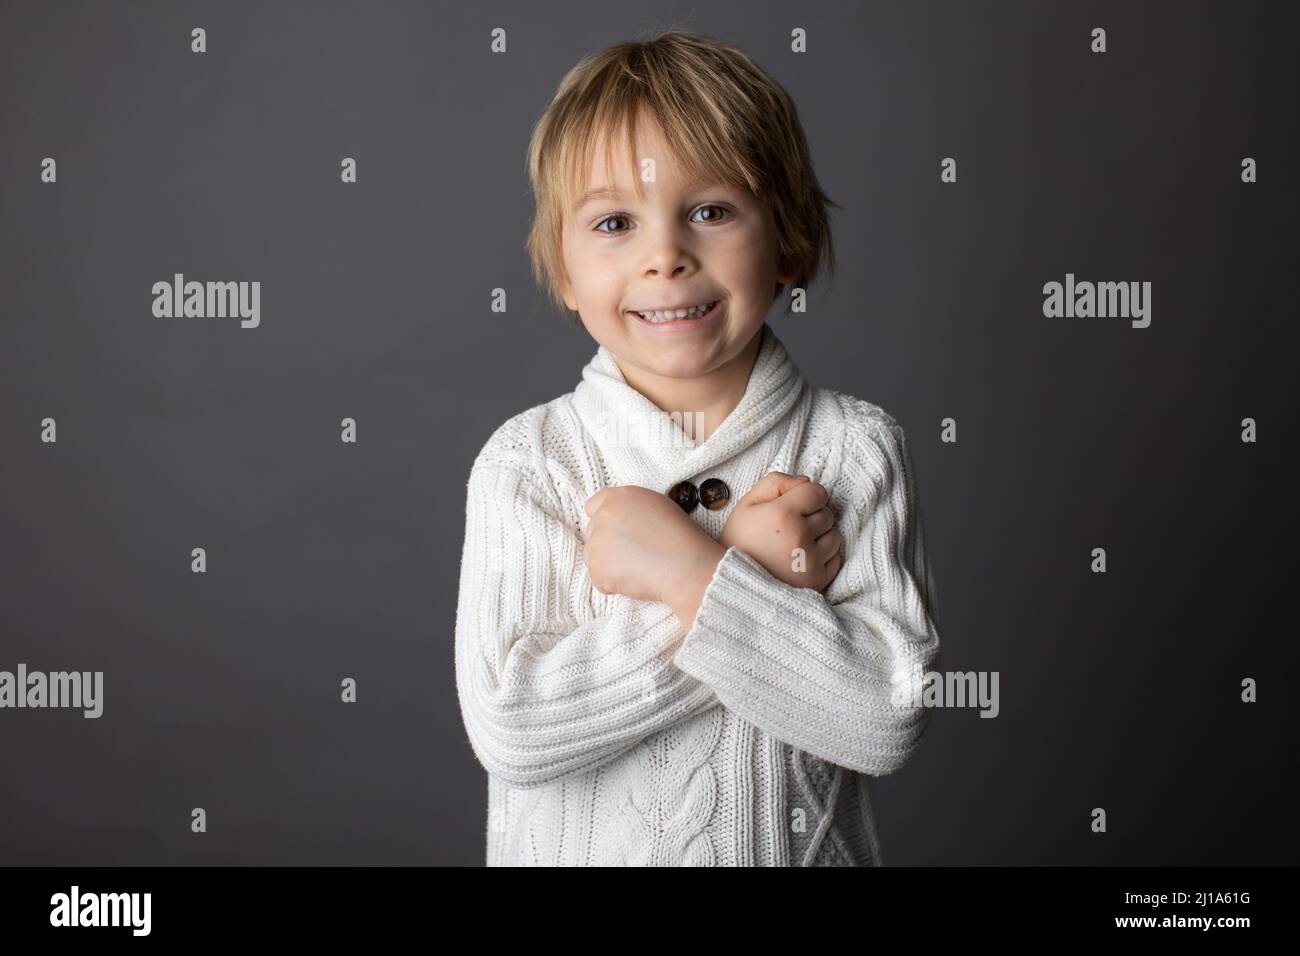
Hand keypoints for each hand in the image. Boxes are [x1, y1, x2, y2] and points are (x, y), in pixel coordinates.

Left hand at [583, 485, 723, 614]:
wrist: (685, 566)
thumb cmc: (680, 538)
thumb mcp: (657, 506)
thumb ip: (631, 509)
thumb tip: (622, 523)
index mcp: (620, 497)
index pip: (593, 505)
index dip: (605, 521)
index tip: (616, 533)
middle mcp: (604, 515)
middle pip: (593, 532)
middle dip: (608, 544)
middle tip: (634, 555)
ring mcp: (597, 541)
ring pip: (594, 556)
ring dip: (610, 565)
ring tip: (638, 568)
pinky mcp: (597, 567)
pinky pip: (599, 580)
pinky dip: (613, 584)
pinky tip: (636, 579)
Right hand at [719, 472, 841, 591]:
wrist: (730, 581)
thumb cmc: (738, 541)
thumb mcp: (747, 504)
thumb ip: (775, 483)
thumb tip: (806, 481)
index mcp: (783, 514)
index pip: (819, 493)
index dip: (806, 496)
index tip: (794, 506)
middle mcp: (800, 537)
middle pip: (828, 515)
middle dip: (813, 516)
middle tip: (791, 528)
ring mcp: (810, 562)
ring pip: (834, 537)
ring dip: (820, 537)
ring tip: (796, 545)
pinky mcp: (817, 581)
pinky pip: (835, 560)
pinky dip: (823, 558)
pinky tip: (801, 559)